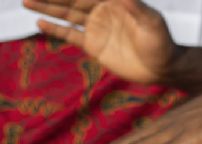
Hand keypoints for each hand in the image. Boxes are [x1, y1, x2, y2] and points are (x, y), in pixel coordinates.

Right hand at [24, 0, 178, 83]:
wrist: (163, 68)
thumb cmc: (162, 43)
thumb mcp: (151, 23)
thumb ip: (135, 6)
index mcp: (116, 1)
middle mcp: (103, 11)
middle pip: (73, 1)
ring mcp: (97, 28)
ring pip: (67, 15)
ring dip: (48, 8)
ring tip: (27, 2)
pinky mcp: (94, 45)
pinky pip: (71, 35)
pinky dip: (56, 29)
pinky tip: (40, 23)